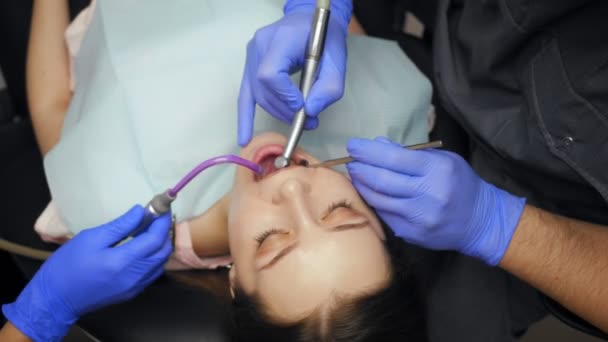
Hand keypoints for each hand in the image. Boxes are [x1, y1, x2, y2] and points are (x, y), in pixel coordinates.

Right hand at [2, 206, 172, 340]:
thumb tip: (140, 211)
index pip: (155, 238)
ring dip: (160, 246)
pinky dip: (154, 259)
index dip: (162, 221)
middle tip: (155, 217)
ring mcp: (135, 287)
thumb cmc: (68, 265)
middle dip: (164, 232)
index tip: (161, 207)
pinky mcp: (131, 293)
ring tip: (149, 230)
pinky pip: (152, 274)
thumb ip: (120, 225)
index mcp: (124, 261)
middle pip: (163, 252)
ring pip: (160, 263)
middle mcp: (135, 276)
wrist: (55, 299)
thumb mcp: (91, 238)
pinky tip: (143, 249)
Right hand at [237, 0, 351, 145]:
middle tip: (309, 120)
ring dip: (278, 112)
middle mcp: (260, 45)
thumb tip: (311, 112)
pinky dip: (245, 117)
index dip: (285, 96)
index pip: (270, 74)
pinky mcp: (250, 66)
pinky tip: (245, 137)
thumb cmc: (325, 37)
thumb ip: (329, 87)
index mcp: (281, 39)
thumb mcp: (337, 59)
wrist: (310, 20)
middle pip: (264, 89)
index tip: (303, 106)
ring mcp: (251, 55)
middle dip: (285, 110)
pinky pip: (245, 95)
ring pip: (257, 95)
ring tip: (299, 120)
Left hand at [346, 137, 525, 264]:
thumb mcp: (443, 160)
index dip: (369, 151)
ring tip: (356, 174)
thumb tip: (377, 145)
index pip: (394, 158)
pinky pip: (385, 215)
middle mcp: (428, 195)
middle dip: (360, 168)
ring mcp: (418, 218)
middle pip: (382, 179)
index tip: (353, 145)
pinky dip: (374, 201)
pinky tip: (369, 192)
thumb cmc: (459, 184)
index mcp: (437, 171)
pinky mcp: (412, 234)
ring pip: (378, 199)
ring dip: (361, 185)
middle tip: (350, 160)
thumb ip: (410, 153)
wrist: (480, 221)